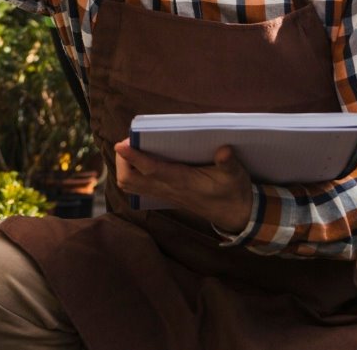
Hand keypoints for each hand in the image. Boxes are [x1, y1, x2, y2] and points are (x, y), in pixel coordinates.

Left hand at [114, 138, 253, 232]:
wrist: (235, 214)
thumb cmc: (233, 191)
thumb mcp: (235, 175)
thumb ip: (228, 163)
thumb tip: (224, 150)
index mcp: (182, 181)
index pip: (152, 170)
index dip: (134, 157)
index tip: (121, 145)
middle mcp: (168, 189)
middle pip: (130, 180)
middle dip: (122, 161)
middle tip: (129, 143)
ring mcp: (164, 194)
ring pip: (130, 186)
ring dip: (123, 168)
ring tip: (130, 150)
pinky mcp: (164, 195)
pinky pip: (137, 188)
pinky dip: (130, 174)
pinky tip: (137, 161)